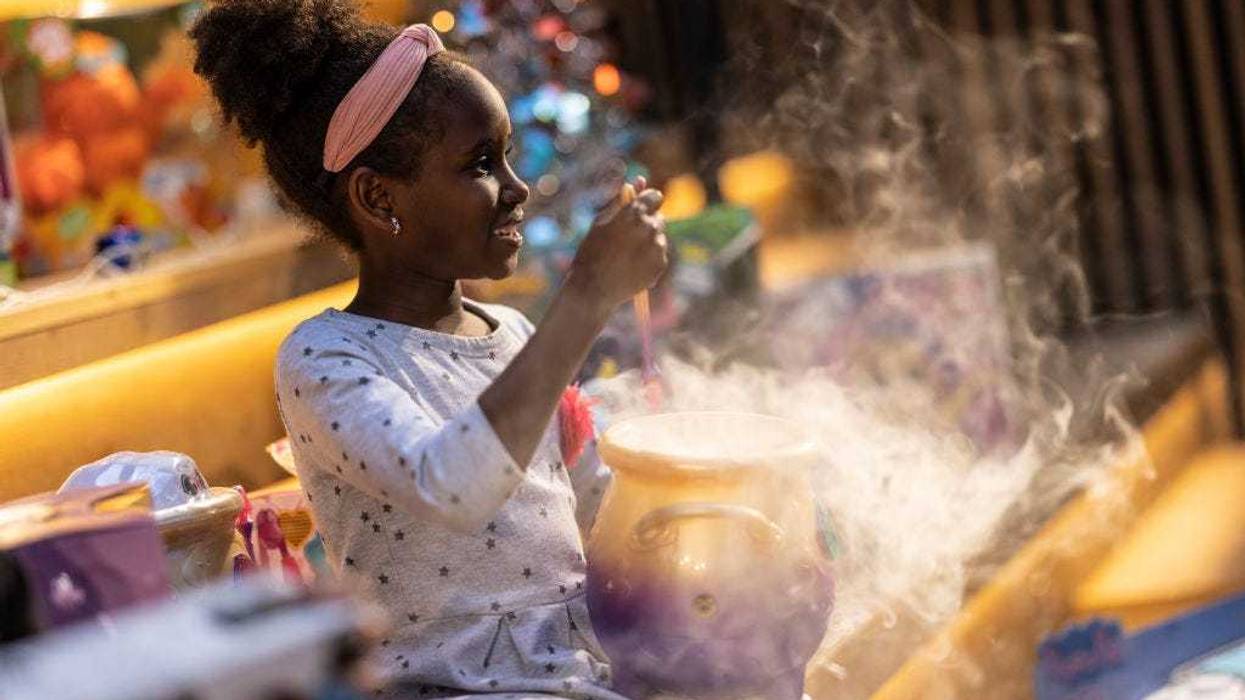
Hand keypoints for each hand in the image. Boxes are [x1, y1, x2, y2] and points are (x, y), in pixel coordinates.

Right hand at [565, 177, 667, 312]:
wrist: (593, 288)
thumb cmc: (591, 252)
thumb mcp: (601, 221)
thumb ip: (621, 200)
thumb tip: (639, 180)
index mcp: (635, 212)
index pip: (655, 196)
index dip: (647, 201)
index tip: (640, 208)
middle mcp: (650, 227)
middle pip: (658, 218)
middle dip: (647, 224)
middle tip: (628, 237)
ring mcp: (658, 247)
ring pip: (659, 238)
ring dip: (648, 242)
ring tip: (626, 255)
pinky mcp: (660, 265)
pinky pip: (659, 256)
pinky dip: (649, 259)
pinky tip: (631, 267)